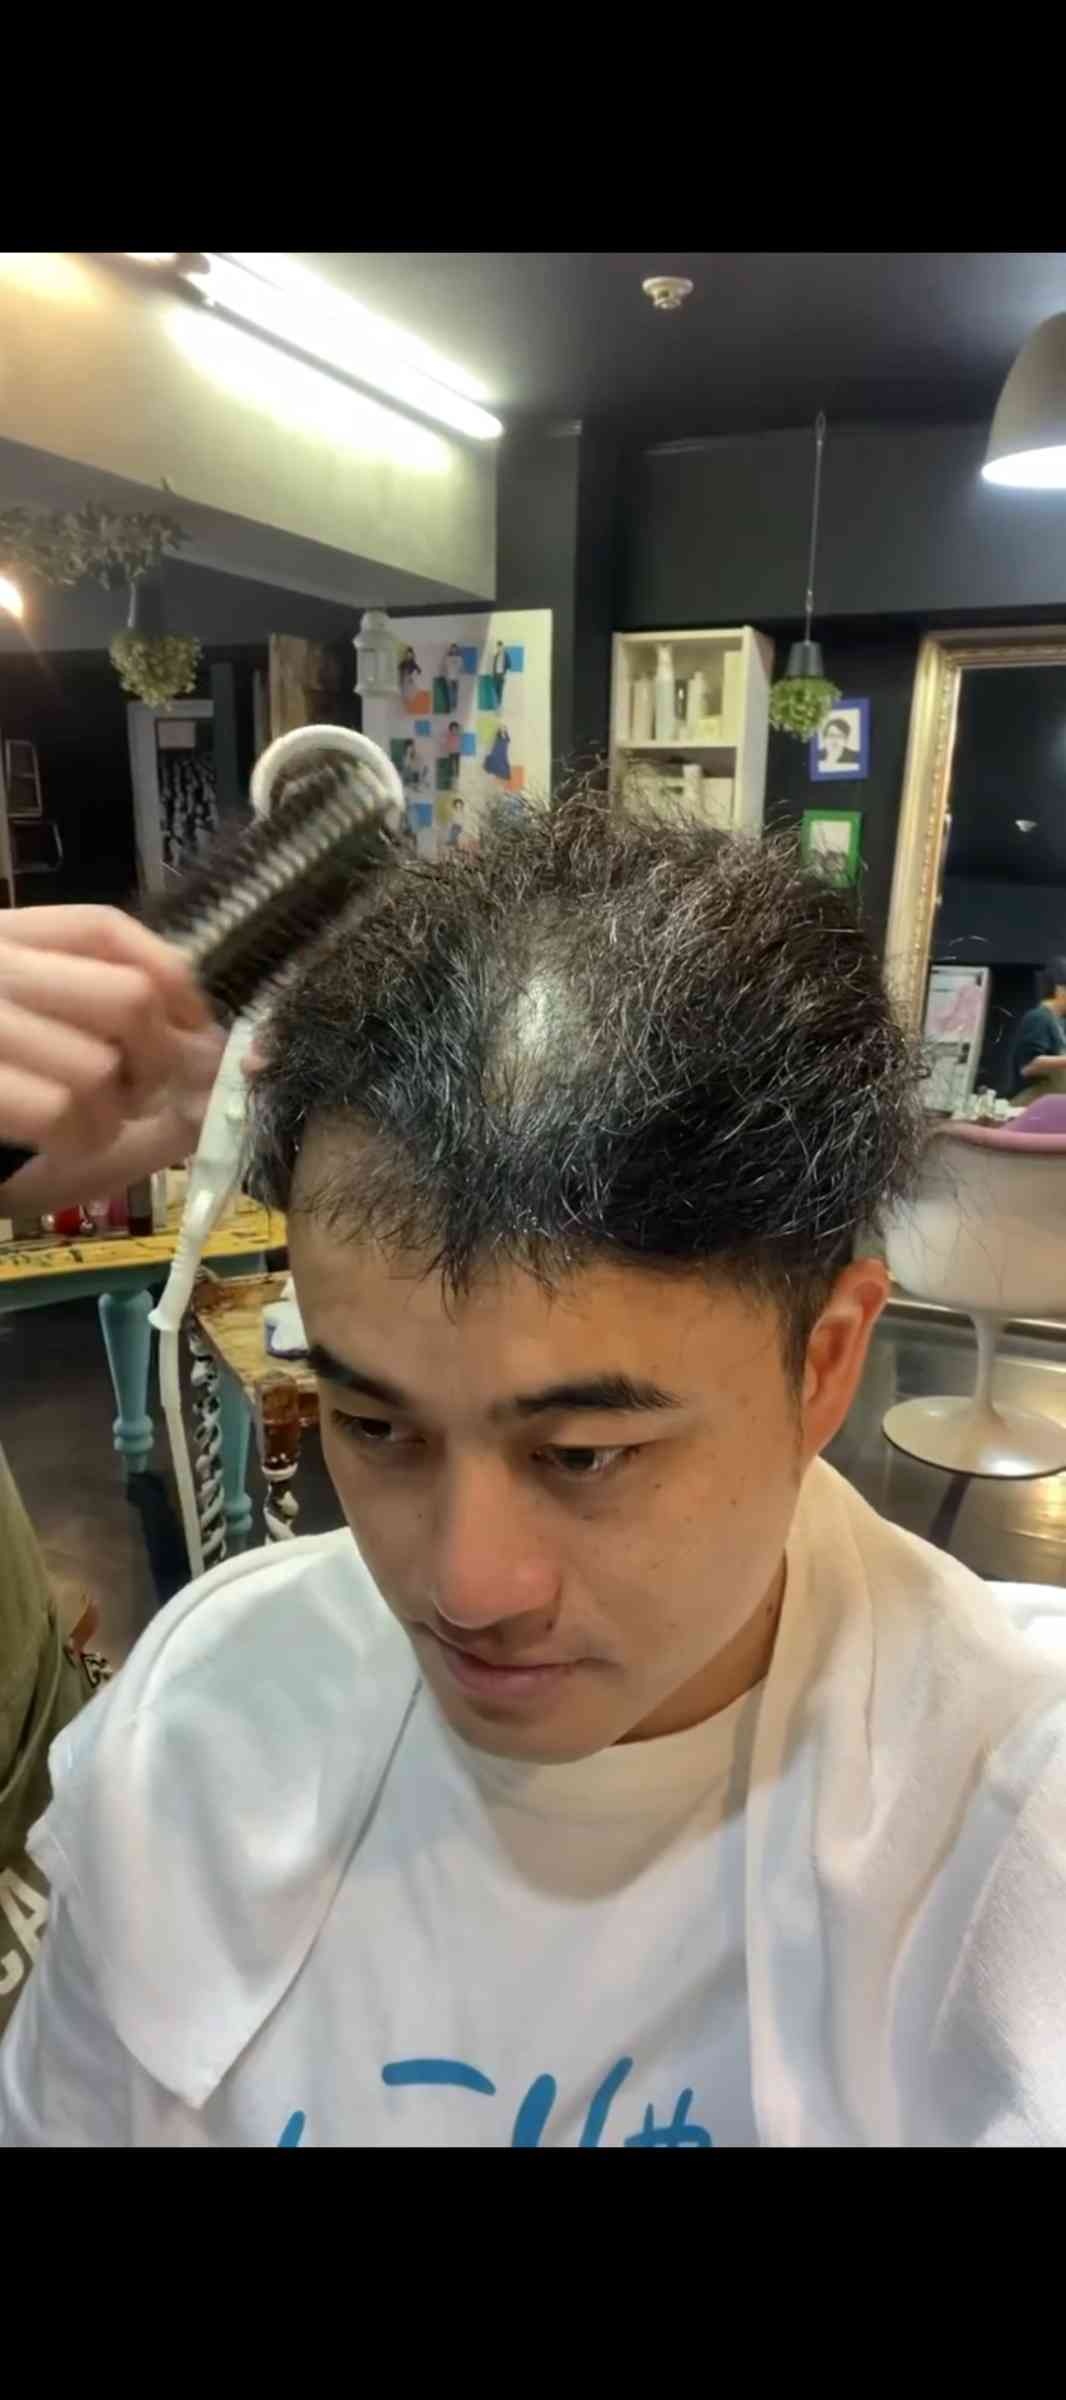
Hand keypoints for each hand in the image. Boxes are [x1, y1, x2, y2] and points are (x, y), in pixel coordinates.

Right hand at [0, 904, 225, 1209]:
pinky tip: (61, 1146)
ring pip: (101, 1066)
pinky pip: (61, 1113)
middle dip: (157, 1061)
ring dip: (113, 1115)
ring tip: (87, 1125)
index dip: (169, 976)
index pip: (102, 929)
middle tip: (137, 1094)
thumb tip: (223, 1058)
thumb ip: (134, 1045)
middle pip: (128, 997)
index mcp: (4, 941)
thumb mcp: (57, 1055)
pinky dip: (79, 1141)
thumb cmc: (5, 1116)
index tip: (196, 1025)